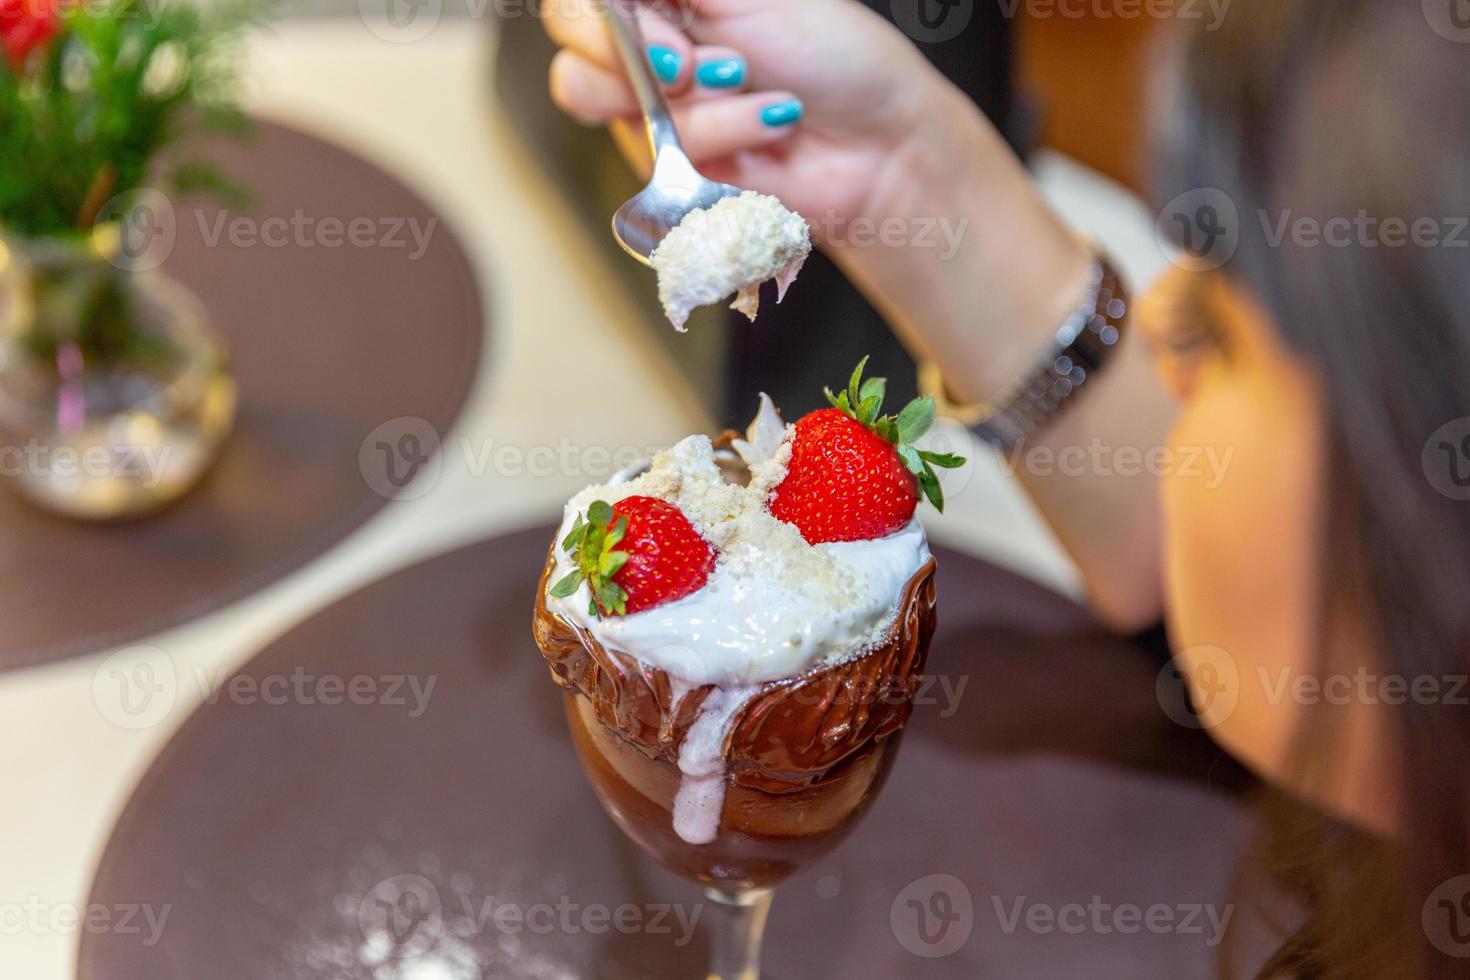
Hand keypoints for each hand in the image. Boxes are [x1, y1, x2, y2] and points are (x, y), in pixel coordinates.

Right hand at [544, 0, 962, 225]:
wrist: (877, 143)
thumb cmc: (832, 53)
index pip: (579, 3)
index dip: (600, 17)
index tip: (667, 32)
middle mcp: (647, 50)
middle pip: (573, 55)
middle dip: (637, 59)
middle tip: (698, 65)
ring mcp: (653, 113)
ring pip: (606, 108)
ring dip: (694, 102)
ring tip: (756, 94)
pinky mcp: (668, 170)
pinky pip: (651, 155)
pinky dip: (714, 137)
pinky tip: (765, 129)